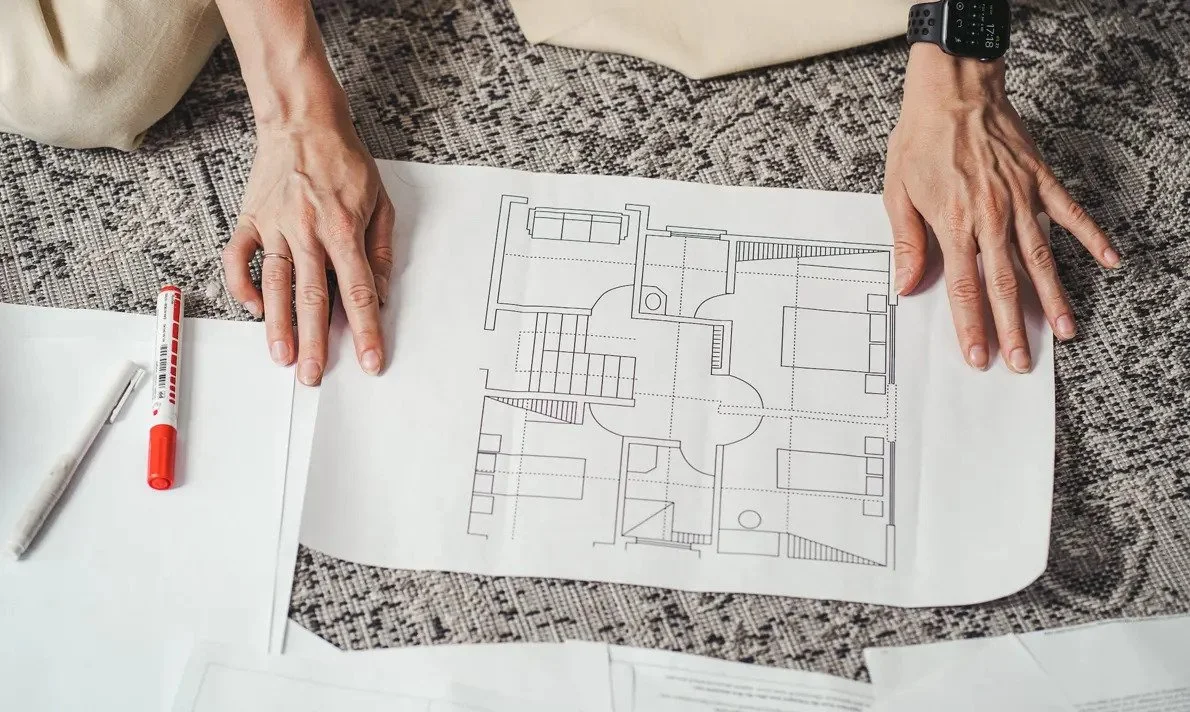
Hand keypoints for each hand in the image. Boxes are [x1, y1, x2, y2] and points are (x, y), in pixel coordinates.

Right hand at [222, 103, 394, 385]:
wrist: (303, 120)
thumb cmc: (344, 161)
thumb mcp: (379, 202)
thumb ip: (380, 250)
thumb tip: (383, 293)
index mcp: (344, 229)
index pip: (357, 291)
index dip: (365, 330)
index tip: (371, 360)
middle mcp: (308, 231)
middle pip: (312, 298)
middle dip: (315, 342)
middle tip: (315, 376)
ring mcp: (275, 226)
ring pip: (274, 285)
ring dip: (277, 326)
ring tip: (282, 358)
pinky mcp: (251, 219)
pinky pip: (239, 259)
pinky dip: (242, 285)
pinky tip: (253, 309)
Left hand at [884, 45, 1119, 372]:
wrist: (953, 90)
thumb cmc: (921, 139)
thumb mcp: (897, 192)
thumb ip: (906, 242)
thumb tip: (906, 284)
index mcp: (953, 223)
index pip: (964, 287)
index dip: (972, 325)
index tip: (978, 355)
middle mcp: (991, 216)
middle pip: (1005, 284)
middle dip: (1014, 327)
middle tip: (1021, 361)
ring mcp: (1020, 199)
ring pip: (1040, 259)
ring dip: (1054, 298)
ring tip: (1066, 331)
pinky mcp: (1039, 180)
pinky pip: (1070, 214)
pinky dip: (1091, 237)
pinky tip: (1109, 260)